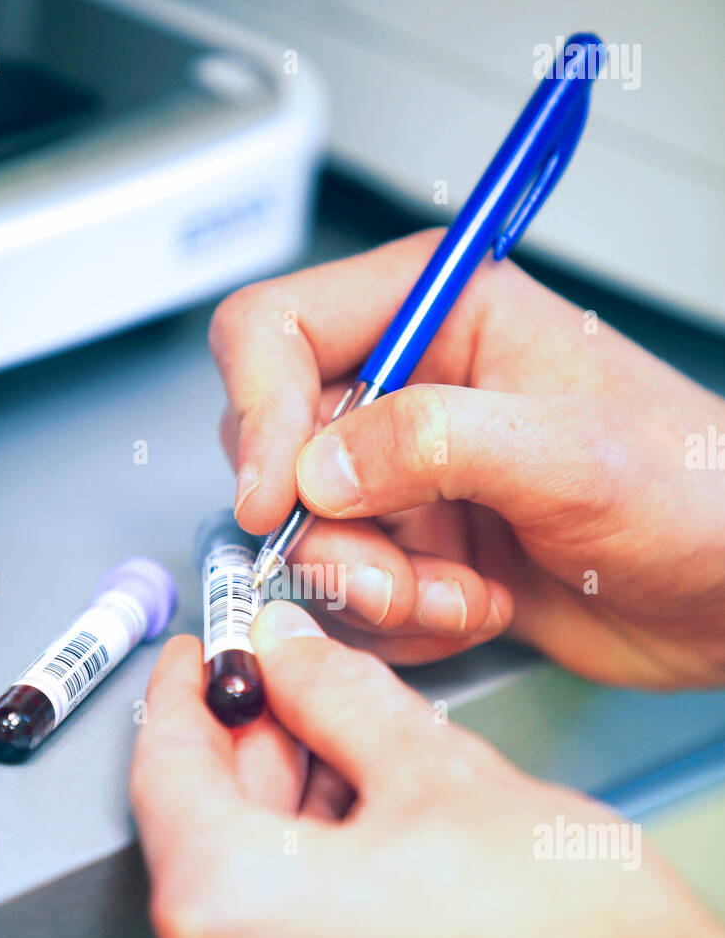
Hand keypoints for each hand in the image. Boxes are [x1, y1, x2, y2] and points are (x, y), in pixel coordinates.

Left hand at [130, 601, 724, 937]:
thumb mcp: (439, 772)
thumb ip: (335, 696)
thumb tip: (287, 654)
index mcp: (232, 919)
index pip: (162, 773)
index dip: (184, 696)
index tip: (199, 660)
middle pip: (204, 848)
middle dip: (253, 762)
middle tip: (298, 701)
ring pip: (247, 917)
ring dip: (288, 837)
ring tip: (361, 777)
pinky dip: (309, 912)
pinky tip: (374, 861)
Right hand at [209, 232, 724, 686]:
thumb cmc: (693, 491)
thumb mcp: (570, 454)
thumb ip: (433, 441)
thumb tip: (313, 467)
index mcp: (437, 314)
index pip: (277, 329)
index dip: (257, 411)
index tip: (272, 496)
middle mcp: (407, 390)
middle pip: (276, 449)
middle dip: (331, 532)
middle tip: (398, 577)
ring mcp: (406, 477)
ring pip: (309, 535)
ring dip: (376, 590)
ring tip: (464, 595)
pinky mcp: (415, 548)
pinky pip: (349, 594)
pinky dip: (403, 623)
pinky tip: (479, 608)